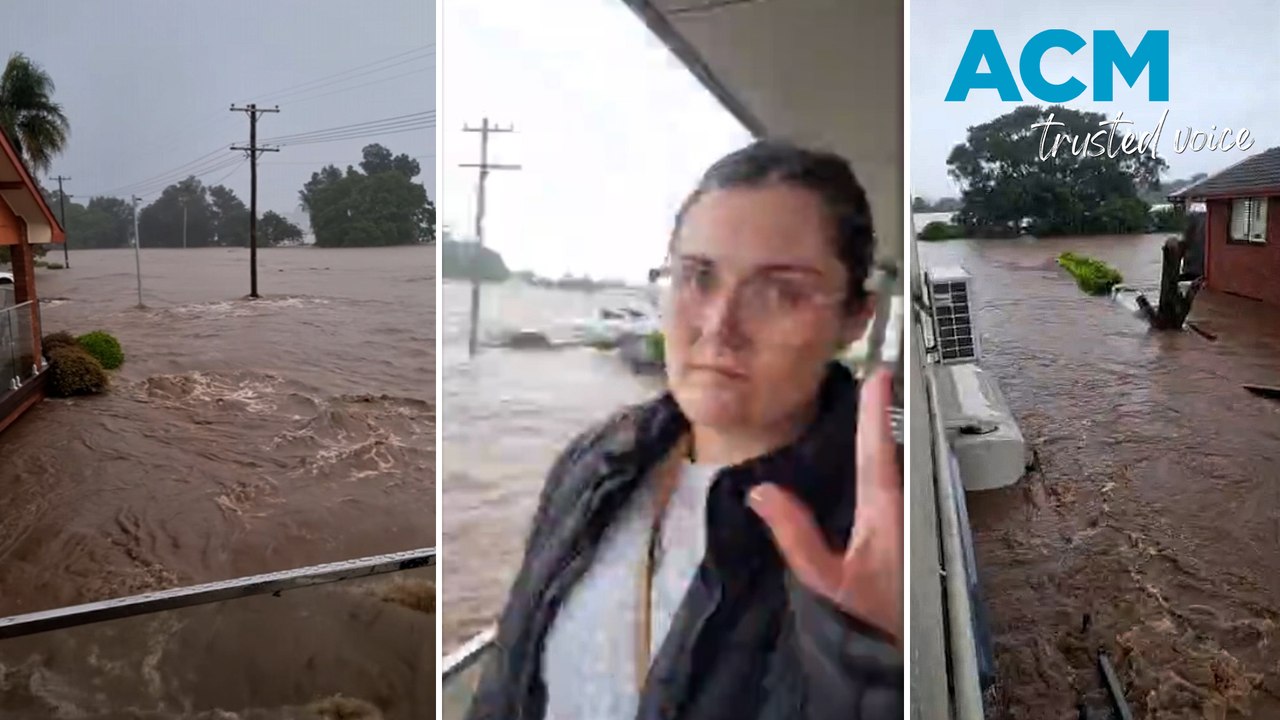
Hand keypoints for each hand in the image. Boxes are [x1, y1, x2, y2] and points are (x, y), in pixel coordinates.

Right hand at [747, 368, 903, 647]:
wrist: (915, 647)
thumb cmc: (873, 614)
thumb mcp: (829, 580)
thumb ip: (795, 537)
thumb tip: (761, 491)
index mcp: (885, 509)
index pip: (877, 448)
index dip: (875, 409)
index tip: (877, 372)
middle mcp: (905, 502)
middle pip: (893, 446)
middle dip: (881, 410)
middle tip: (870, 374)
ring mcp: (914, 511)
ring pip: (900, 461)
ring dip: (886, 432)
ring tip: (872, 398)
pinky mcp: (914, 522)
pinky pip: (900, 477)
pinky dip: (887, 455)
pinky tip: (875, 449)